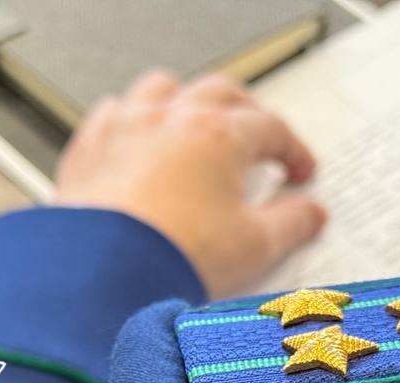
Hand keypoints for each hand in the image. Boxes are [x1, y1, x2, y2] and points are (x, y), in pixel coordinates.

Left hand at [54, 70, 325, 297]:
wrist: (100, 275)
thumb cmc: (169, 258)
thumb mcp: (253, 248)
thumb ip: (291, 225)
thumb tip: (309, 215)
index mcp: (220, 136)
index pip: (272, 129)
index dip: (293, 151)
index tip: (298, 173)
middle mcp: (171, 120)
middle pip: (222, 93)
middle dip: (248, 112)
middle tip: (258, 136)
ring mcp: (126, 129)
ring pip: (164, 90)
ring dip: (187, 101)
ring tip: (196, 122)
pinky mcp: (89, 150)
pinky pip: (112, 113)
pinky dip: (131, 119)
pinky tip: (134, 137)